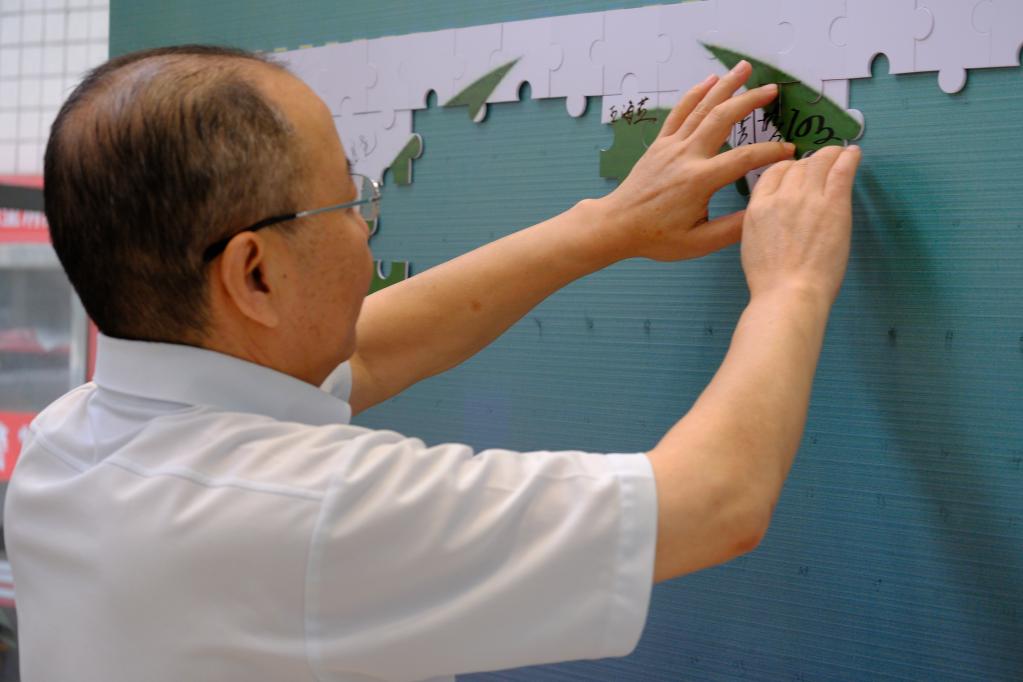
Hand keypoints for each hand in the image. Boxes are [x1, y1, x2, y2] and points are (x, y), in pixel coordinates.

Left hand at [597, 61, 795, 261]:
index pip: (743, 159)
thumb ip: (732, 229)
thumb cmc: (656, 237)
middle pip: (722, 118)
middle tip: (773, 89)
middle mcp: (686, 157)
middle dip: (749, 100)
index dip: (770, 153)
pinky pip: (679, 113)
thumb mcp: (698, 243)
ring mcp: (671, 147)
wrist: (617, 225)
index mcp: (699, 181)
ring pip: (701, 109)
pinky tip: (709, 80)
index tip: (790, 151)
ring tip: (744, 68)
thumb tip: (762, 213)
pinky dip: (694, 94)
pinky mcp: (660, 144)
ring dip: (724, 86)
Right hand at [740, 144, 861, 303]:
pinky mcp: (833, 203)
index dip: (788, 168)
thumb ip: (762, 223)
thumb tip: (776, 218)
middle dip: (810, 163)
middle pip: (797, 166)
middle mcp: (781, 195)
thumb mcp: (752, 245)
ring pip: (820, 162)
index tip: (798, 171)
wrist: (789, 291)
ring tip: (841, 153)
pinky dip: (848, 158)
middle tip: (823, 164)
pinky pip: (841, 170)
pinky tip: (853, 154)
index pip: (773, 173)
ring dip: (831, 154)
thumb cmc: (770, 281)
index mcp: (758, 207)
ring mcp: (808, 197)